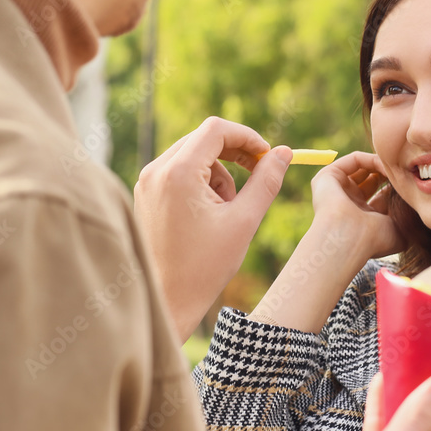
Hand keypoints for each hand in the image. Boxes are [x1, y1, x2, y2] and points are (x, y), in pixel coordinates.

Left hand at [133, 117, 291, 339]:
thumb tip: (284, 153)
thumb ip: (266, 181)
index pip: (216, 130)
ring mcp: (147, 182)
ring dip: (219, 173)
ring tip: (229, 210)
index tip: (266, 156)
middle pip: (203, 138)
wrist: (166, 301)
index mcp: (178, 174)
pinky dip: (201, 183)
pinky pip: (179, 172)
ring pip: (193, 155)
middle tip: (259, 173)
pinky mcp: (146, 194)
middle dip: (234, 154)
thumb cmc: (204, 267)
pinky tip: (210, 214)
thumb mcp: (244, 221)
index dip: (247, 137)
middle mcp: (156, 171)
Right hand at [310, 151, 403, 260]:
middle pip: (372, 179)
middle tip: (404, 172)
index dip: (397, 187)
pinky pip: (354, 160)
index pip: (382, 196)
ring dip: (382, 165)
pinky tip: (385, 164)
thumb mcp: (397, 228)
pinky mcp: (327, 177)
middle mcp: (348, 203)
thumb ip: (405, 214)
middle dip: (389, 174)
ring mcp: (336, 190)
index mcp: (362, 219)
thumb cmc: (373, 240)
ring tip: (396, 167)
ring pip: (364, 168)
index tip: (411, 184)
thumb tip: (414, 197)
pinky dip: (372, 159)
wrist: (348, 240)